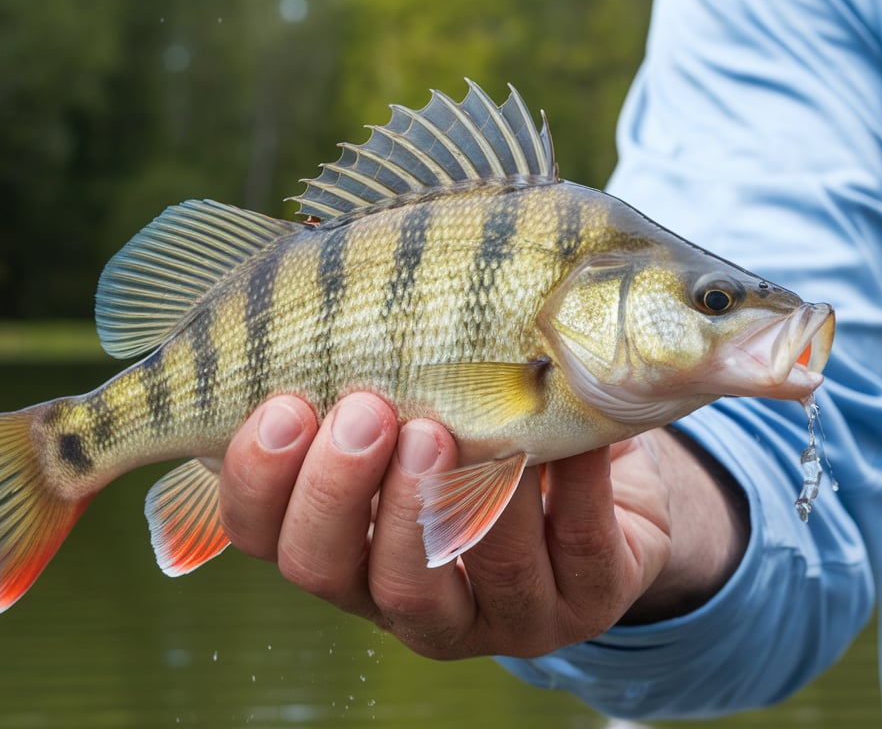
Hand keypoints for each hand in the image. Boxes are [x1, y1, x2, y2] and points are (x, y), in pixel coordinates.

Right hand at [218, 392, 745, 658]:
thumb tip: (291, 266)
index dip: (257, 478)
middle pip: (324, 571)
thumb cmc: (506, 392)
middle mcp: (403, 592)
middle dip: (336, 492)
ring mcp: (493, 615)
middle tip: (368, 411)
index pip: (261, 531)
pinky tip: (572, 431)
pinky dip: (572, 486)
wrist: (624, 424)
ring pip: (439, 590)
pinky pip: (572, 551)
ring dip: (435, 503)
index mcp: (347, 536)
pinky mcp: (586, 603)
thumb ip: (365, 347)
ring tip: (450, 424)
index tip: (283, 403)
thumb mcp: (431, 369)